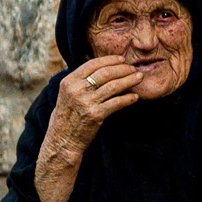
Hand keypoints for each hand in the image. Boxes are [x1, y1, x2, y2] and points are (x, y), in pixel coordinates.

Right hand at [36, 56, 142, 201]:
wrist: (62, 141)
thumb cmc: (67, 117)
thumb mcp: (67, 94)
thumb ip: (80, 82)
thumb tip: (101, 69)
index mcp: (68, 82)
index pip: (92, 64)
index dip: (109, 60)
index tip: (122, 60)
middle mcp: (76, 89)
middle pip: (105, 73)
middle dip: (123, 69)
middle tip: (134, 69)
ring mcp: (86, 102)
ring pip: (113, 86)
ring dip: (129, 80)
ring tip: (139, 77)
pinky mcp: (95, 115)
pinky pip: (117, 103)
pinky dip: (128, 98)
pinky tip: (135, 97)